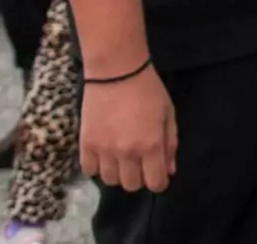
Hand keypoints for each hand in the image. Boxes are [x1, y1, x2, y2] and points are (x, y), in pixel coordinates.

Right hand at [79, 63, 176, 192]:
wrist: (116, 71)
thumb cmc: (148, 89)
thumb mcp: (168, 114)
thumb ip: (170, 144)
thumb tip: (170, 170)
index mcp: (151, 144)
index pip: (156, 183)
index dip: (159, 181)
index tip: (158, 173)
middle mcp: (127, 152)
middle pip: (132, 185)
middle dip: (139, 177)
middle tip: (139, 162)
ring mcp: (104, 149)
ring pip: (110, 181)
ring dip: (118, 172)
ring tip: (120, 156)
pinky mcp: (86, 144)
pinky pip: (89, 170)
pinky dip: (97, 166)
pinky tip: (104, 153)